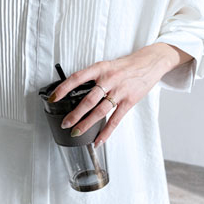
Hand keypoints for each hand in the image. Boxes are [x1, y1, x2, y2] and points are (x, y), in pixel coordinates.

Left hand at [47, 43, 192, 146]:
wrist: (150, 63)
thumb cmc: (126, 66)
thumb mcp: (107, 65)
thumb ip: (94, 77)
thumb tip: (75, 91)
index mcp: (101, 68)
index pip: (77, 78)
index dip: (63, 88)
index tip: (53, 98)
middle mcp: (109, 79)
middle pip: (88, 100)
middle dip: (74, 114)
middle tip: (65, 123)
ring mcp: (120, 91)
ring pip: (100, 111)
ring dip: (86, 124)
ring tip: (76, 132)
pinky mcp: (129, 101)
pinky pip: (115, 120)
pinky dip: (106, 132)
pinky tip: (98, 140)